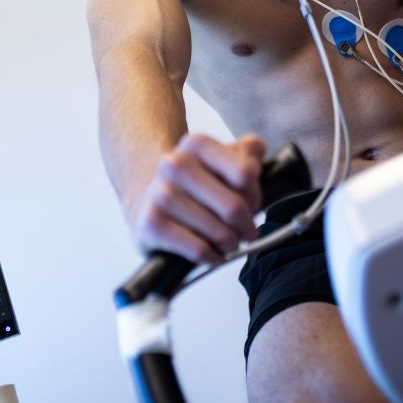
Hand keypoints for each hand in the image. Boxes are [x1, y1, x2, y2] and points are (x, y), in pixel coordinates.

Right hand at [129, 133, 265, 264]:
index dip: (254, 195)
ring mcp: (161, 195)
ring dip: (231, 243)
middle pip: (234, 207)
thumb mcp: (220, 160)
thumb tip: (256, 154)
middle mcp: (175, 165)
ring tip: (229, 242)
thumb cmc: (194, 183)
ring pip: (219, 232)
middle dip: (247, 226)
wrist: (146, 200)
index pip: (245, 174)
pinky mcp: (151, 224)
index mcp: (196, 145)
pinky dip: (213, 257)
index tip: (251, 204)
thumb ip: (248, 151)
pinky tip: (214, 255)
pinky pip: (198, 249)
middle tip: (246, 231)